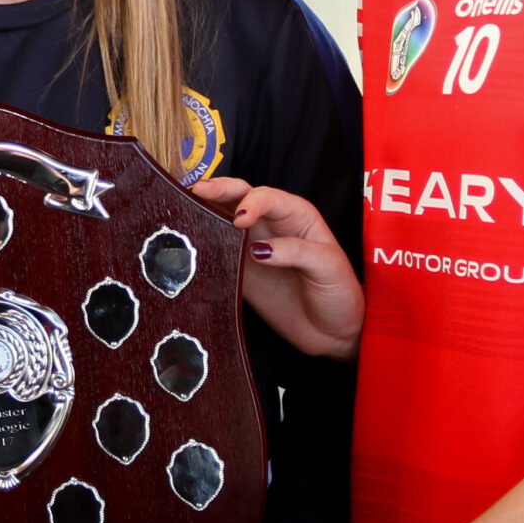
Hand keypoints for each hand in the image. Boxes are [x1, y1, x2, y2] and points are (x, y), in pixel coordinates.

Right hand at [192, 178, 361, 358]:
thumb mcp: (328, 268)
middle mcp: (272, 226)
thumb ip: (296, 252)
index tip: (239, 220)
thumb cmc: (340, 294)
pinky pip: (218, 254)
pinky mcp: (242, 273)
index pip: (269, 198)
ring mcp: (253, 248)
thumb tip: (258, 249)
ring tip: (184, 208)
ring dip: (205, 211)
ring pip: (224, 220)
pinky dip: (202, 246)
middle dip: (219, 190)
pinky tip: (188, 243)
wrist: (334, 332)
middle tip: (197, 192)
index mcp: (297, 216)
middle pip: (241, 197)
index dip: (251, 202)